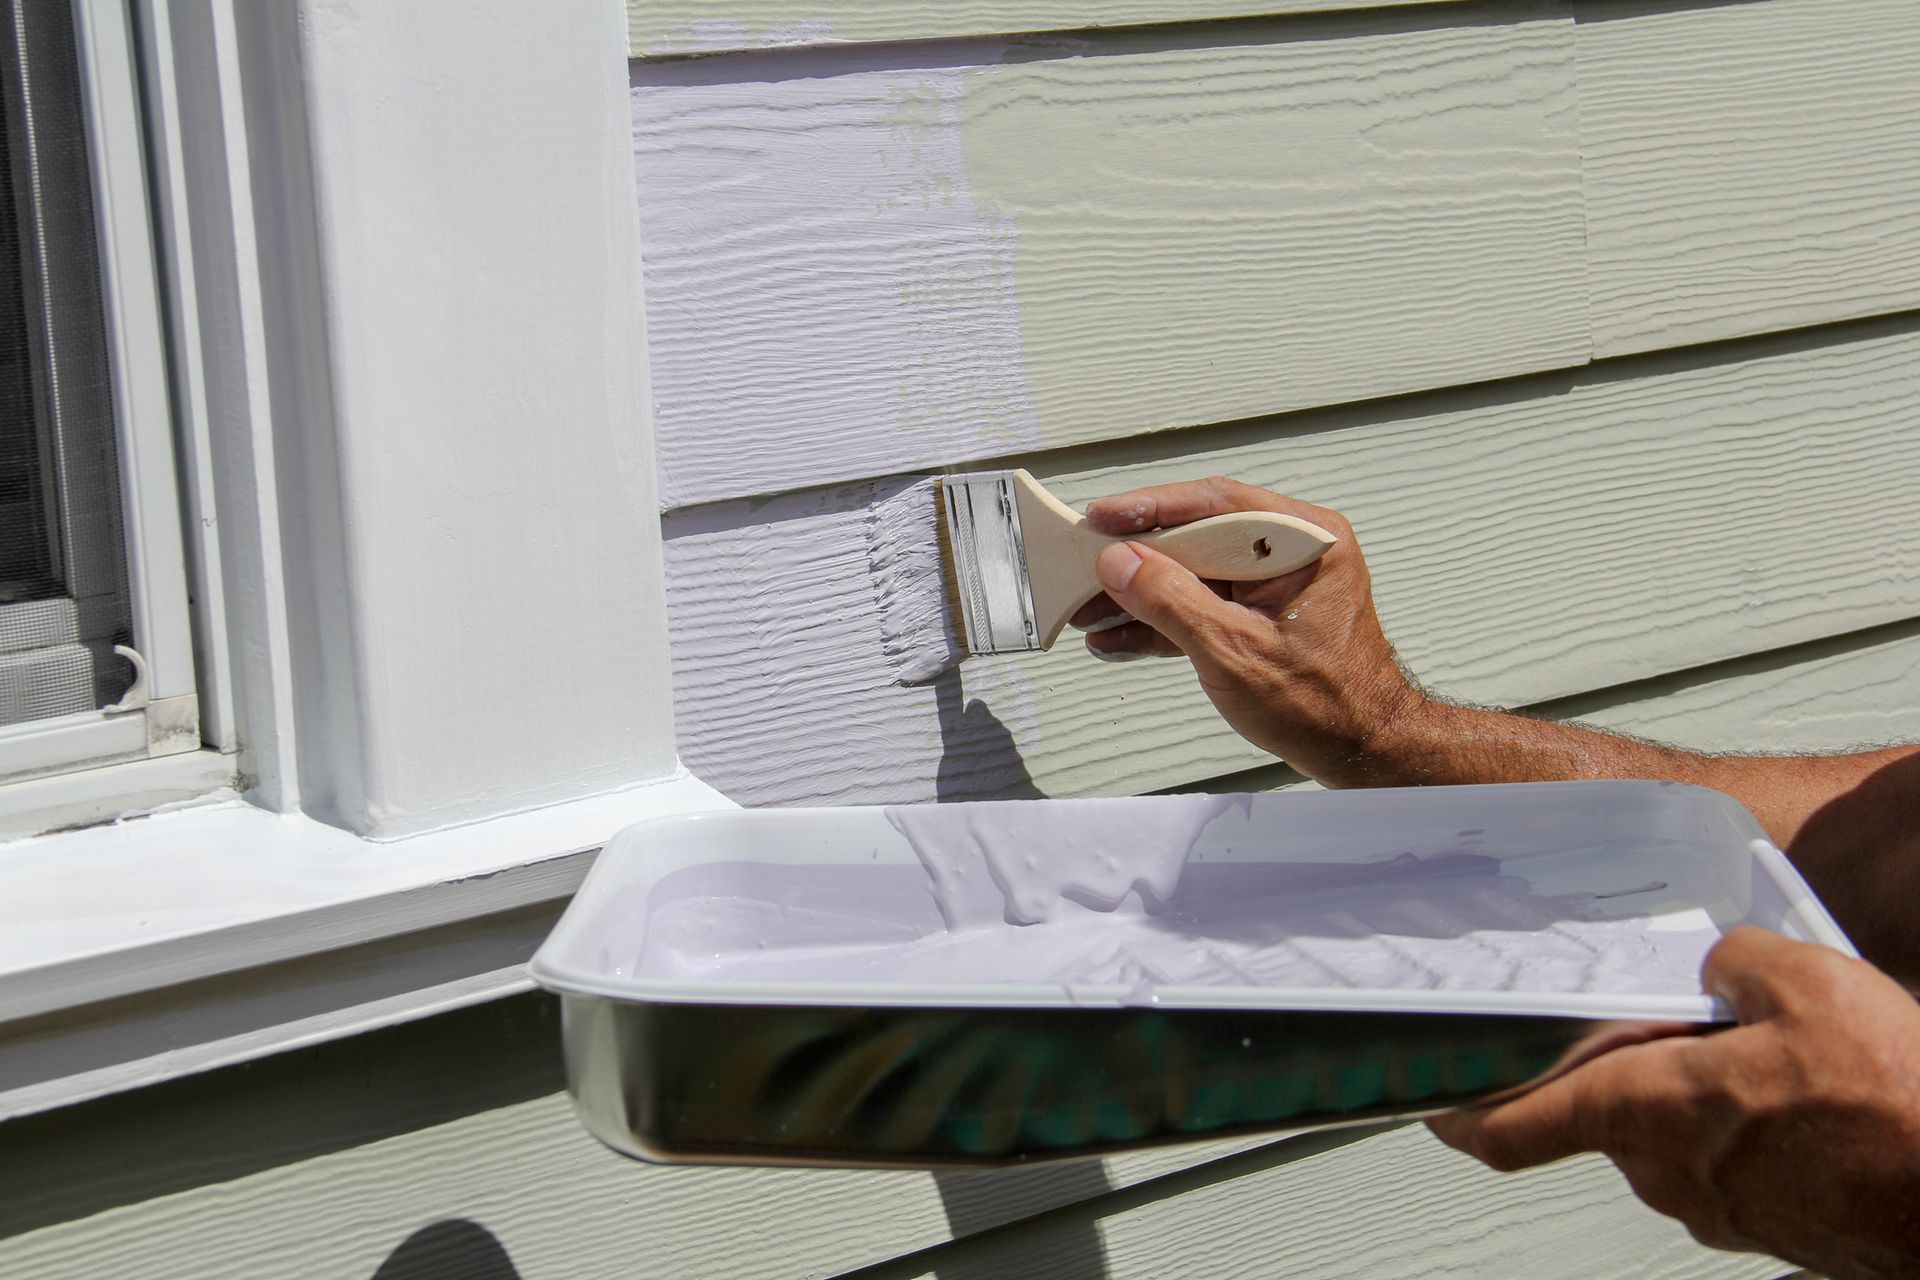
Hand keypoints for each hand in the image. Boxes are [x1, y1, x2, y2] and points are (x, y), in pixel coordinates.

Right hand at [1075, 476, 1420, 783]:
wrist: (1360, 752)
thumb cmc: (1327, 705)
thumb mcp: (1235, 652)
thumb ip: (1172, 602)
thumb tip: (1121, 563)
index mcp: (1304, 540)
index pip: (1215, 503)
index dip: (1151, 508)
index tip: (1102, 517)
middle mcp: (1290, 551)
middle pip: (1196, 536)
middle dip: (1135, 559)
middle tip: (1083, 565)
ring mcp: (1273, 584)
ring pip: (1191, 573)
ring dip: (1139, 595)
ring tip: (1089, 610)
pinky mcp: (1257, 615)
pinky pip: (1200, 605)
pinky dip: (1160, 621)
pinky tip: (1118, 635)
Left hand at [1429, 927, 1919, 1278]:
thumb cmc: (1893, 1103)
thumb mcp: (1802, 981)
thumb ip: (1733, 962)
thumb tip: (1720, 969)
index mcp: (1646, 1113)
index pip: (1517, 1127)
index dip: (1466, 1116)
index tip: (1435, 1103)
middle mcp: (1668, 1172)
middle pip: (1609, 1113)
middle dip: (1629, 1065)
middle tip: (1674, 1018)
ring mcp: (1722, 1210)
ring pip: (1678, 1135)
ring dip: (1698, 1093)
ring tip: (1767, 1049)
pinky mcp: (1775, 1227)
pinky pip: (1733, 1162)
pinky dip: (1746, 1126)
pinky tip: (1805, 1091)